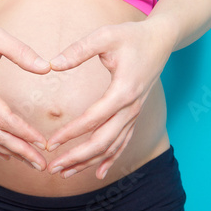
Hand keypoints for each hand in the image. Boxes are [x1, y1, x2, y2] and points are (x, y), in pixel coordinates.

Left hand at [46, 20, 173, 178]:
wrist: (161, 40)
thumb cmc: (132, 36)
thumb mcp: (105, 36)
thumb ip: (78, 50)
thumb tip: (52, 65)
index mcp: (123, 91)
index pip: (92, 119)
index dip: (69, 134)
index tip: (50, 143)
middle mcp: (130, 108)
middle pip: (102, 142)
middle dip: (77, 158)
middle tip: (53, 168)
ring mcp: (134, 114)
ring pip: (112, 147)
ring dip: (89, 162)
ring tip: (66, 174)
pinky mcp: (134, 114)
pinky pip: (122, 142)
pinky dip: (110, 159)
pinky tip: (98, 172)